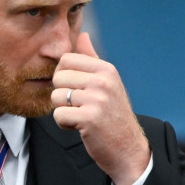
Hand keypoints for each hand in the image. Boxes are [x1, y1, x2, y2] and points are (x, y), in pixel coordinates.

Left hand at [52, 33, 150, 184]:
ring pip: (56, 97)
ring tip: (81, 117)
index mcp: (106, 69)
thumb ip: (92, 59)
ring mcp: (97, 99)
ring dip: (63, 111)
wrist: (127, 149)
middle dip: (62, 95)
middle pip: (58, 77)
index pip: (66, 59)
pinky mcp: (89, 118)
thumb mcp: (107, 83)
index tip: (77, 90)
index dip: (64, 76)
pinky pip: (58, 115)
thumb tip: (82, 35)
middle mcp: (103, 81)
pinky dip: (64, 124)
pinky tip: (80, 127)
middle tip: (79, 106)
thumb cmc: (113, 115)